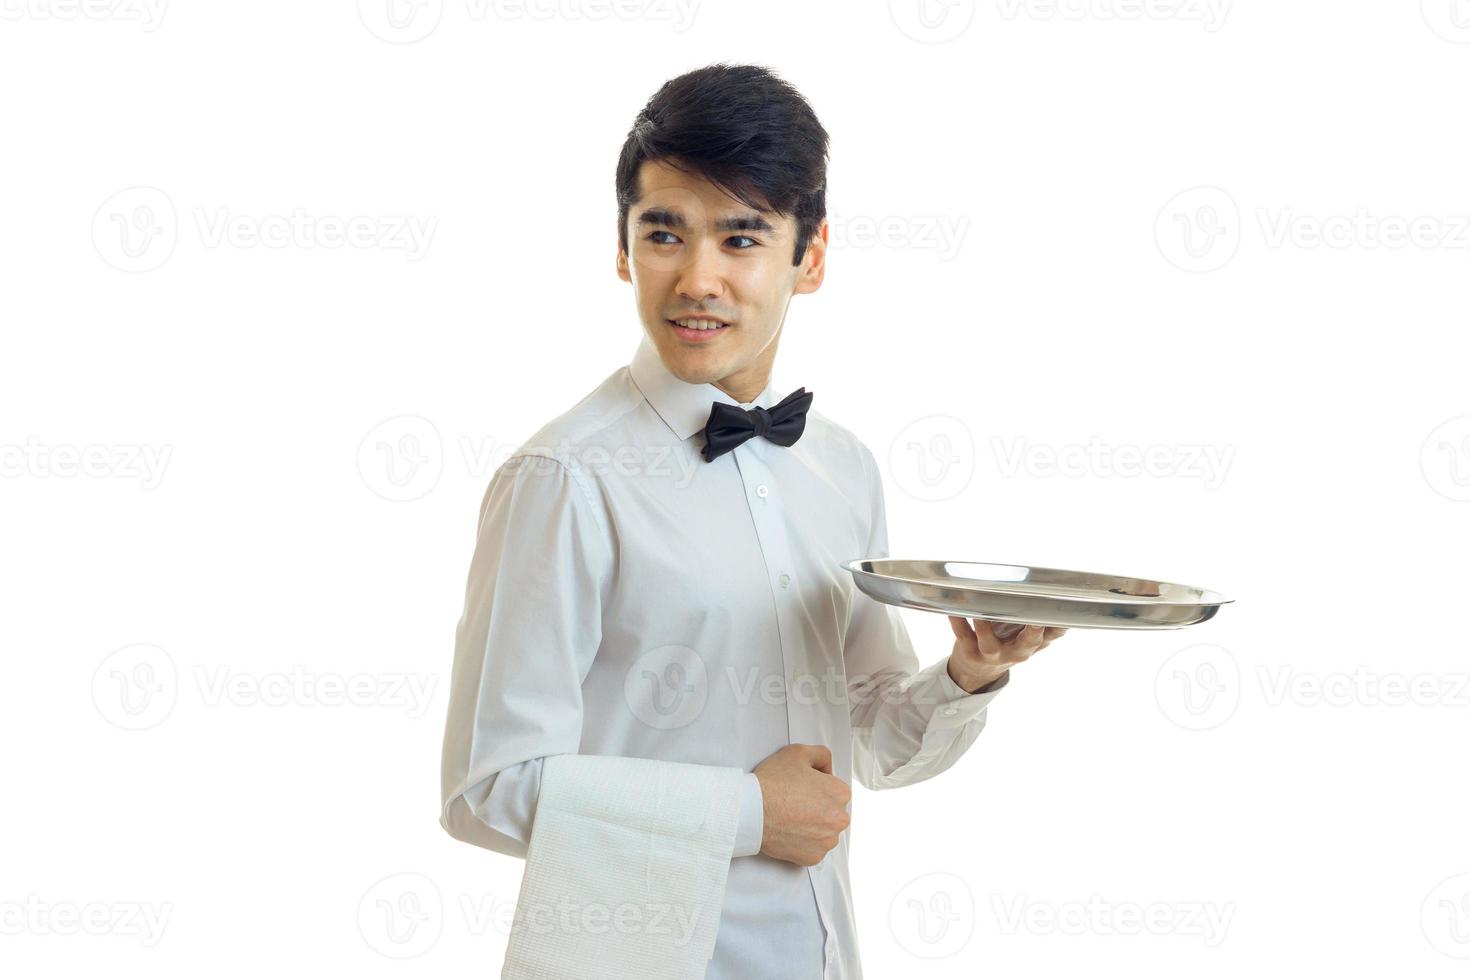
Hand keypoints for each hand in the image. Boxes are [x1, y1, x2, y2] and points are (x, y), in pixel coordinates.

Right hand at [752, 744, 850, 866]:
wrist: (751, 810)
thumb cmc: (773, 782)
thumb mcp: (798, 752)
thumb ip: (821, 755)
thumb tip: (826, 767)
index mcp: (840, 793)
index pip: (835, 788)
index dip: (817, 785)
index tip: (801, 787)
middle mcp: (839, 819)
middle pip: (832, 811)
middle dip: (817, 807)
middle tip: (794, 802)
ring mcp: (827, 841)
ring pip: (824, 831)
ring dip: (812, 826)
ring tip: (790, 817)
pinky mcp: (813, 857)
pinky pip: (813, 848)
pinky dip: (803, 842)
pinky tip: (789, 831)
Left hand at [946, 617, 1067, 692]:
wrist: (977, 673)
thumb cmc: (1006, 644)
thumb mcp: (1028, 638)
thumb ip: (1041, 622)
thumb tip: (1059, 594)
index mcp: (1033, 644)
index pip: (1053, 634)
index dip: (1060, 623)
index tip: (1063, 608)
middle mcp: (1016, 652)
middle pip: (1029, 642)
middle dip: (1033, 629)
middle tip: (1036, 615)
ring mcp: (992, 655)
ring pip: (989, 642)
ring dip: (985, 624)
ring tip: (981, 607)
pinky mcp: (969, 653)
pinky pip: (963, 635)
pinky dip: (958, 621)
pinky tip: (954, 609)